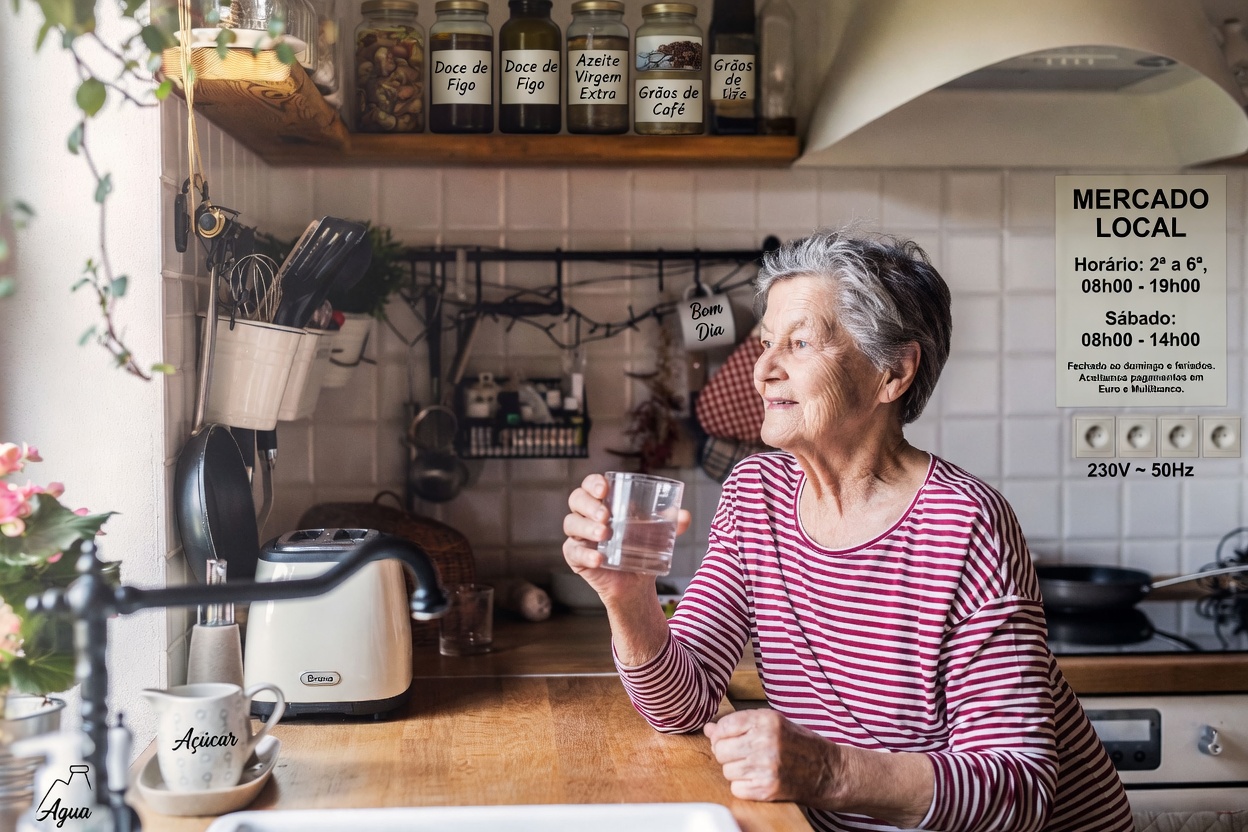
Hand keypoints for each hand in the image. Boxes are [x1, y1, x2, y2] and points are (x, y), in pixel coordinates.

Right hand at [561, 473, 691, 601]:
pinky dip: (585, 554)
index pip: (590, 485)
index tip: (605, 489)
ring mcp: (579, 536)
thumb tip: (685, 515)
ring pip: (571, 523)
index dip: (593, 483)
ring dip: (586, 527)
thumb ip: (670, 524)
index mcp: (603, 502)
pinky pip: (573, 552)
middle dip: (589, 504)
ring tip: (604, 535)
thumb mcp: (658, 534)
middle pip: (576, 500)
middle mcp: (587, 516)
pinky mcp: (576, 557)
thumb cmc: (642, 550)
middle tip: (606, 515)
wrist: (637, 584)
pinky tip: (598, 558)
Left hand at [703, 709, 839, 804]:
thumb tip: (709, 728)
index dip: (722, 734)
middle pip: (720, 750)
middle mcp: (765, 741)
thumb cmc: (800, 745)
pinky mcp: (768, 788)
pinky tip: (759, 779)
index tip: (730, 739)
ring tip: (755, 767)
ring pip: (726, 770)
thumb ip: (741, 724)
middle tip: (744, 755)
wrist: (829, 771)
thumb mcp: (774, 724)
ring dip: (736, 771)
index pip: (724, 726)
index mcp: (767, 720)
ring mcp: (766, 766)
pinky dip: (744, 787)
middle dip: (727, 754)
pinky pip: (736, 788)